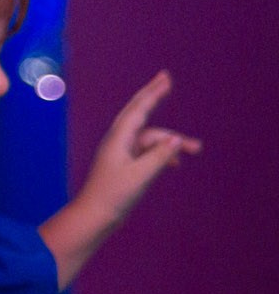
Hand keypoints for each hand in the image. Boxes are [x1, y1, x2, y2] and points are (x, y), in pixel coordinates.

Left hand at [77, 71, 199, 226]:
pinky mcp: (124, 164)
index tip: (165, 78)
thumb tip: (176, 139)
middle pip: (139, 112)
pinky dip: (163, 154)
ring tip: (197, 150)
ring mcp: (121, 152)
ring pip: (150, 138)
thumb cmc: (114, 195)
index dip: (153, 92)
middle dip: (153, 96)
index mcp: (119, 139)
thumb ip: (160, 156)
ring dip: (172, 141)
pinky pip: (148, 151)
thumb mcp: (142, 175)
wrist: (95, 216)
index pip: (139, 109)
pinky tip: (176, 164)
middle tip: (166, 78)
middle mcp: (118, 141)